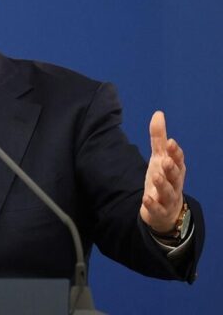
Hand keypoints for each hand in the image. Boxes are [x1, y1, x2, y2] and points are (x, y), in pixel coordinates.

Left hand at [140, 111, 185, 232]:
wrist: (166, 211)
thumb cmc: (164, 179)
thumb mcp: (159, 158)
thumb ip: (158, 138)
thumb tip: (158, 113)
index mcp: (175, 169)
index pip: (178, 159)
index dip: (175, 152)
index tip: (170, 142)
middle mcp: (174, 183)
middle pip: (175, 175)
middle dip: (172, 167)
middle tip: (166, 160)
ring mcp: (168, 198)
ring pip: (168, 191)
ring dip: (162, 184)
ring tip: (156, 175)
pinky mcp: (159, 211)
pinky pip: (157, 208)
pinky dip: (152, 204)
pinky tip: (146, 198)